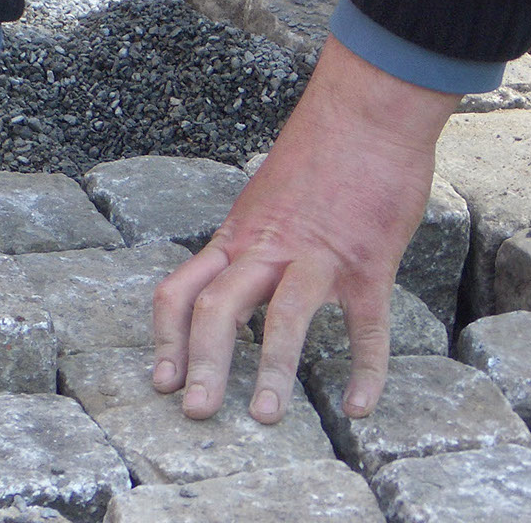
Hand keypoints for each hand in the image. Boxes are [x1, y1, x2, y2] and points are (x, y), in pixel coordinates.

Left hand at [151, 36, 461, 423]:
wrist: (366, 112)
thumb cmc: (317, 153)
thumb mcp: (264, 198)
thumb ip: (250, 240)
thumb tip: (238, 276)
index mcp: (236, 236)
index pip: (180, 291)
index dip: (165, 339)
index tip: (162, 379)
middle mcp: (265, 248)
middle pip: (216, 309)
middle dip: (202, 365)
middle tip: (196, 412)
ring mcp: (316, 256)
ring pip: (282, 318)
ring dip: (272, 372)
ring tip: (267, 418)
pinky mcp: (368, 262)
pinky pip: (367, 326)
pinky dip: (366, 370)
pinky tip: (359, 407)